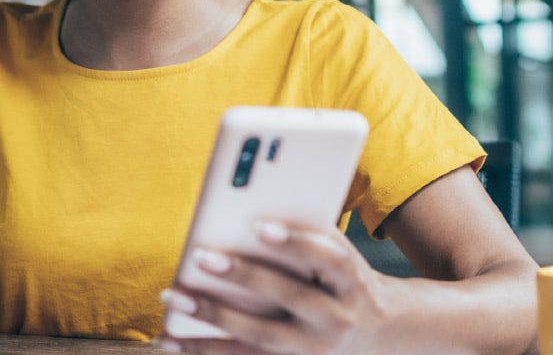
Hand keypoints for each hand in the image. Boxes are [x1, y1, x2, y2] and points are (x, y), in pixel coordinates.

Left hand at [158, 220, 404, 354]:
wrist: (381, 332)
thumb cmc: (344, 279)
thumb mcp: (340, 254)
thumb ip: (306, 235)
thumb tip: (248, 212)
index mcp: (351, 280)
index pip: (329, 257)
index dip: (296, 242)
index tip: (259, 224)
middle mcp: (336, 318)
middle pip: (289, 296)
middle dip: (243, 276)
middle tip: (201, 256)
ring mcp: (314, 349)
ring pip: (260, 338)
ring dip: (212, 319)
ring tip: (173, 298)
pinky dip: (206, 351)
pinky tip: (171, 340)